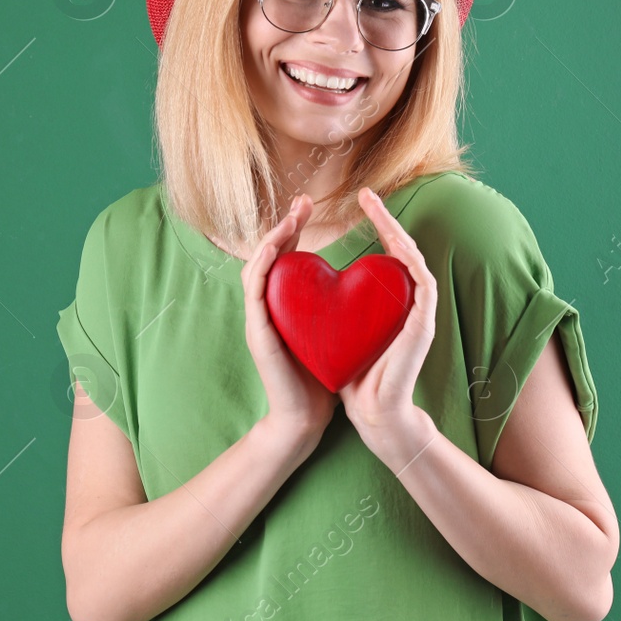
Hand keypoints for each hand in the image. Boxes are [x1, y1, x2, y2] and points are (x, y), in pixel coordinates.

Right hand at [241, 193, 339, 443]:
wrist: (305, 418)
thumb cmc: (322, 376)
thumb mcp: (335, 330)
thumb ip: (340, 306)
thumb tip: (367, 282)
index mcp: (287, 303)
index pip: (287, 256)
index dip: (295, 228)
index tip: (309, 205)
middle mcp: (269, 306)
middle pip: (268, 254)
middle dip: (283, 224)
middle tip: (301, 202)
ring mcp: (259, 319)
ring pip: (256, 267)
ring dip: (271, 239)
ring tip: (289, 219)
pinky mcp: (258, 333)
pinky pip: (253, 292)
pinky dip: (261, 266)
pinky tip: (272, 250)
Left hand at [338, 187, 437, 458]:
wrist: (371, 415)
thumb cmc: (348, 378)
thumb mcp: (330, 330)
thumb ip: (326, 305)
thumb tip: (304, 279)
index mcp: (386, 302)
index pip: (381, 254)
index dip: (371, 227)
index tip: (355, 204)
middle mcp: (406, 302)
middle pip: (398, 247)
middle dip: (383, 217)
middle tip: (366, 193)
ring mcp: (418, 311)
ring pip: (410, 256)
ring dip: (394, 228)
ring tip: (376, 205)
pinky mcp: (424, 322)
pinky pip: (421, 279)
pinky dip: (408, 255)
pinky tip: (394, 237)